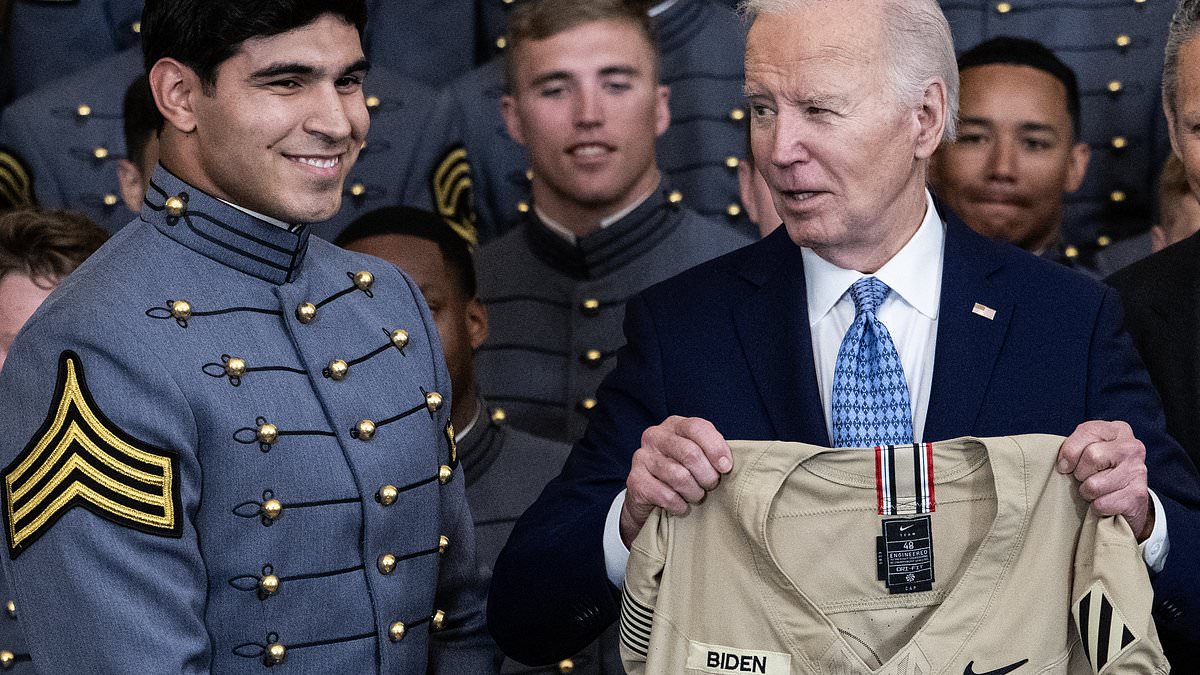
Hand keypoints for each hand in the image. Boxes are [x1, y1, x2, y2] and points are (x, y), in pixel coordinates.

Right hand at [619, 416, 731, 546]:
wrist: (649, 497)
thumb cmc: (682, 471)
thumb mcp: (698, 455)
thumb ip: (712, 451)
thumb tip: (726, 464)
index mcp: (674, 425)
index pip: (697, 427)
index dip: (715, 448)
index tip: (726, 468)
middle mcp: (654, 436)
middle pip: (690, 453)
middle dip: (707, 475)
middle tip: (710, 485)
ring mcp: (642, 457)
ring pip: (679, 477)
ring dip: (694, 492)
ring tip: (696, 495)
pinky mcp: (634, 480)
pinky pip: (666, 496)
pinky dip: (680, 505)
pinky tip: (681, 506)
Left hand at [1058, 420, 1152, 540]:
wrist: (1128, 498)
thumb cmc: (1100, 469)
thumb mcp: (1086, 449)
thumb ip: (1073, 447)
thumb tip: (1063, 464)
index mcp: (1118, 430)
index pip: (1088, 432)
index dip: (1070, 451)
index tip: (1065, 464)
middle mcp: (1132, 447)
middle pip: (1092, 456)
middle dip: (1079, 473)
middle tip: (1084, 478)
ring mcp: (1138, 471)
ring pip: (1094, 485)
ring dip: (1087, 492)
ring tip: (1095, 490)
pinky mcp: (1138, 495)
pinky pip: (1101, 504)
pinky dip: (1096, 507)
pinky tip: (1105, 500)